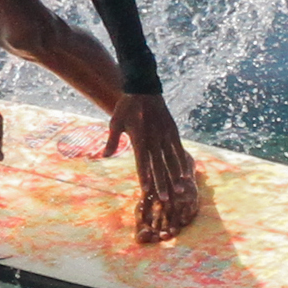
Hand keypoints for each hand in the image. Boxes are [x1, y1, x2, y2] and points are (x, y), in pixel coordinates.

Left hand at [98, 94, 202, 244]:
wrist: (143, 88)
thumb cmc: (126, 107)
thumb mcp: (115, 123)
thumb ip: (111, 141)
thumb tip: (103, 156)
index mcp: (139, 138)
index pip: (142, 162)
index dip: (145, 177)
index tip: (146, 191)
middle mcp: (153, 138)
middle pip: (158, 165)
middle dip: (161, 183)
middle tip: (164, 199)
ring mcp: (164, 135)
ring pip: (171, 159)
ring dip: (174, 176)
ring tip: (179, 191)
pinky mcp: (172, 130)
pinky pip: (178, 149)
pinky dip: (181, 162)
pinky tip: (184, 174)